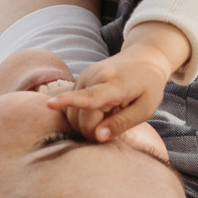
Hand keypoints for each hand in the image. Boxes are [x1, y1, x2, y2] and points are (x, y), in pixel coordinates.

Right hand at [50, 23, 190, 140]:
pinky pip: (70, 107)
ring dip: (86, 124)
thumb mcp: (145, 109)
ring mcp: (83, 77)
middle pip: (81, 117)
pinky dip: (81, 115)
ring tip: (109, 114)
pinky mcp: (78, 81)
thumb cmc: (148, 87)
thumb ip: (122, 123)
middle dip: (92, 131)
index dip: (70, 102)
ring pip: (72, 114)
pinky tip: (99, 110)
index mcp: (115, 84)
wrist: (143, 60)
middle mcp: (94, 77)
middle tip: (113, 129)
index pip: (90, 97)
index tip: (50, 104)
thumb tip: (98, 136)